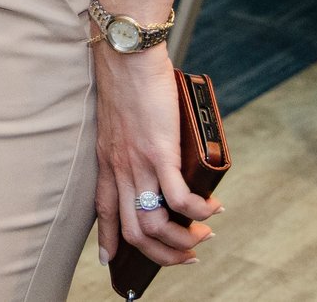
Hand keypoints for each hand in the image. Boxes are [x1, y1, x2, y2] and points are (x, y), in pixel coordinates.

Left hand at [93, 47, 219, 268]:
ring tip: (204, 236)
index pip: (103, 212)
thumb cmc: (126, 80)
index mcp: (107, 162)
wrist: (125, 54)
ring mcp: (138, 164)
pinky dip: (198, 213)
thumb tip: (160, 154)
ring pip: (154, 225)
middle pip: (132, 232)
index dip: (109, 241)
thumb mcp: (120, 120)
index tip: (111, 261)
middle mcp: (120, 169)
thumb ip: (133, 143)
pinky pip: (180, 199)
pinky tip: (213, 209)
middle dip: (160, 255)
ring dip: (182, 240)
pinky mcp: (160, 153)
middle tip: (185, 256)